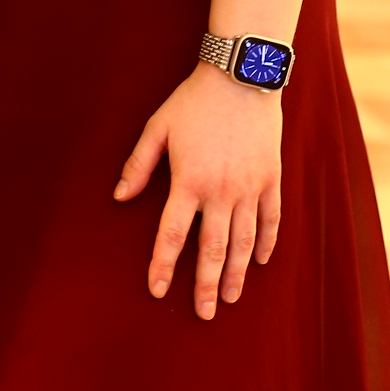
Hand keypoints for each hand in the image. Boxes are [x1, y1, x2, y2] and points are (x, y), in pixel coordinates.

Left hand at [114, 65, 282, 317]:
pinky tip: (260, 262)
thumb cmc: (193, 102)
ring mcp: (249, 188)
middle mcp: (220, 192)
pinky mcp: (270, 179)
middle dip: (205, 286)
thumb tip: (118, 197)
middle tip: (203, 314)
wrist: (241, 77)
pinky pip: (271, 220)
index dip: (162, 265)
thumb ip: (138, 165)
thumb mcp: (157, 128)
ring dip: (235, 273)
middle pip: (211, 250)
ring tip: (230, 299)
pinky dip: (266, 243)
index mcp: (188, 182)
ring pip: (243, 242)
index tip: (156, 290)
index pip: (171, 235)